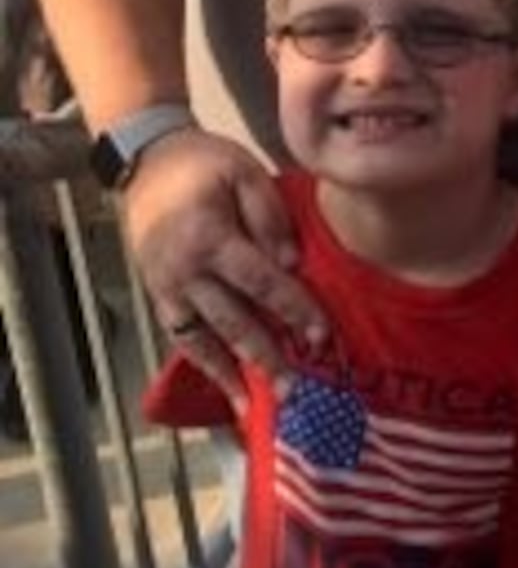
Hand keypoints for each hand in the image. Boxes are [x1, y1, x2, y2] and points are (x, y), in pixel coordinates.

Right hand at [123, 127, 325, 407]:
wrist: (146, 161)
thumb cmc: (204, 163)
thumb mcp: (244, 171)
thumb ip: (269, 216)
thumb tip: (291, 264)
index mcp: (210, 238)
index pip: (261, 283)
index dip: (293, 310)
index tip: (321, 335)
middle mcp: (185, 271)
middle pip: (232, 321)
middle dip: (266, 357)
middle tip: (294, 390)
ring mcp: (167, 286)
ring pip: (202, 339)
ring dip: (230, 375)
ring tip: (255, 406)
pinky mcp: (158, 294)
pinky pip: (182, 336)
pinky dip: (204, 364)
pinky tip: (227, 385)